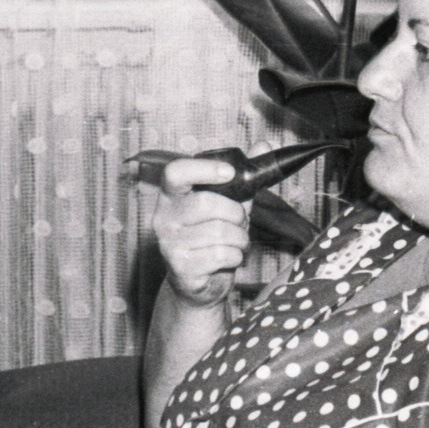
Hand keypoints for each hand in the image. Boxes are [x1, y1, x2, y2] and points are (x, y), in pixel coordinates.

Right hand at [151, 149, 257, 306]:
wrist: (199, 282)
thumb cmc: (214, 237)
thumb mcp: (230, 204)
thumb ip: (244, 178)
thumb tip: (264, 145)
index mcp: (172, 195)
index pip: (175, 172)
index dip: (203, 169)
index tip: (229, 173)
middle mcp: (164, 217)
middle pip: (206, 203)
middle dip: (235, 213)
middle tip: (240, 221)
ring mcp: (168, 243)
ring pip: (219, 232)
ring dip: (239, 238)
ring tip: (235, 242)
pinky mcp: (180, 267)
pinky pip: (221, 255)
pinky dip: (236, 257)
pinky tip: (228, 259)